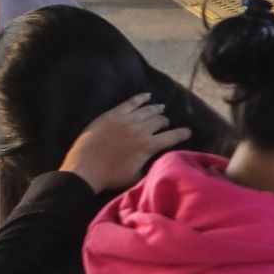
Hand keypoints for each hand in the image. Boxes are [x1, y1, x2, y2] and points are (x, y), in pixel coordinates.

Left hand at [61, 92, 191, 195]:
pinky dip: (140, 98)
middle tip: (166, 124)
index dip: (183, 133)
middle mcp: (141, 130)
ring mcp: (126, 120)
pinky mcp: (113, 115)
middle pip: (160, 121)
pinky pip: (130, 103)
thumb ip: (150, 167)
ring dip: (156, 109)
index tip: (188, 131)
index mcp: (148, 146)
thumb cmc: (110, 177)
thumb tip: (159, 162)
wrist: (85, 169)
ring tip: (161, 108)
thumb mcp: (136, 177)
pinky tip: (147, 96)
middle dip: (166, 122)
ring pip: (147, 110)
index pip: (172, 137)